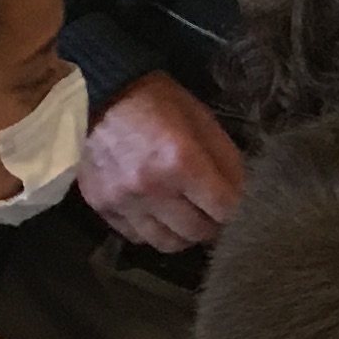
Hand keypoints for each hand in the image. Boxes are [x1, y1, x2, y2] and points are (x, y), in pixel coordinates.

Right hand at [77, 75, 246, 251]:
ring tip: (185, 217)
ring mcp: (123, 201)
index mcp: (181, 162)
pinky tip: (156, 213)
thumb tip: (241, 195)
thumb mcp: (202, 121)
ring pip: (167, 243)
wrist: (98, 95)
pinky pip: (137, 236)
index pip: (224, 209)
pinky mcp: (102, 207)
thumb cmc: (157, 103)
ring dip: (183, 234)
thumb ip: (226, 161)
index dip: (234, 208)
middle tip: (211, 211)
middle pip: (198, 232)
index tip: (232, 202)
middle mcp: (152, 189)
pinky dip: (152, 230)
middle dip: (212, 223)